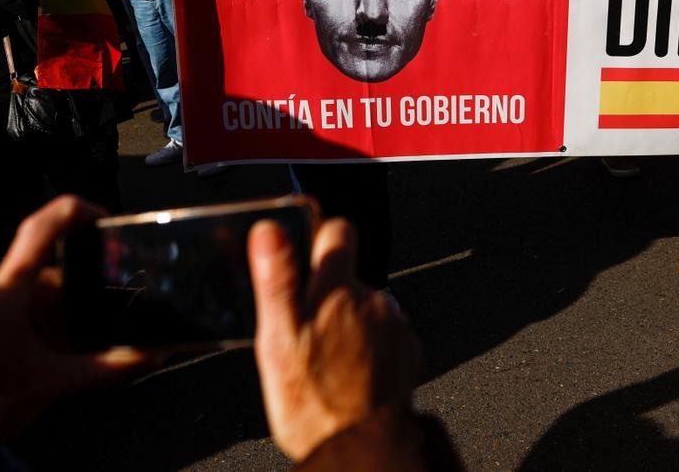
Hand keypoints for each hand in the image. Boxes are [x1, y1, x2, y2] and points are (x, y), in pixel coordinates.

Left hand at [0, 196, 154, 453]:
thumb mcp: (55, 385)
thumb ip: (109, 366)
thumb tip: (153, 353)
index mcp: (2, 296)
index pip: (38, 231)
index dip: (74, 211)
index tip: (104, 217)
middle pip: (49, 274)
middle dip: (75, 300)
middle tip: (89, 333)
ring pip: (36, 292)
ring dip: (57, 317)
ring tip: (60, 355)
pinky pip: (19, 302)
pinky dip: (41, 321)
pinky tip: (46, 352)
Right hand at [249, 219, 420, 461]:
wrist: (359, 448)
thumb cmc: (313, 402)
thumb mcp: (278, 339)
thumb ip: (277, 279)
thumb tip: (270, 230)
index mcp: (338, 290)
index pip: (337, 231)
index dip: (319, 236)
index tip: (306, 253)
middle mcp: (373, 300)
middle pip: (350, 276)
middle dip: (330, 295)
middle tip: (306, 333)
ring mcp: (394, 326)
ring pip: (367, 307)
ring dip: (350, 323)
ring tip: (327, 360)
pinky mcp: (408, 351)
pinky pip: (385, 335)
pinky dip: (370, 347)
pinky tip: (350, 373)